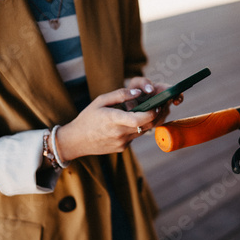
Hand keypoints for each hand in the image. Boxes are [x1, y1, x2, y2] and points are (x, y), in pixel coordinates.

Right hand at [55, 77, 182, 160]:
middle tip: (163, 104)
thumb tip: (138, 91)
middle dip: (157, 115)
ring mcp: (122, 143)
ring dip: (149, 121)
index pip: (139, 119)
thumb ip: (120, 94)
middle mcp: (119, 133)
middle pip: (146, 126)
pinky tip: (135, 121)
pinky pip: (135, 137)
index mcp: (113, 120)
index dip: (152, 112)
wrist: (76, 141)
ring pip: (143, 132)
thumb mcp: (100, 100)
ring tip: (153, 109)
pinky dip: (138, 129)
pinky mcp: (122, 148)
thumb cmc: (87, 118)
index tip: (158, 104)